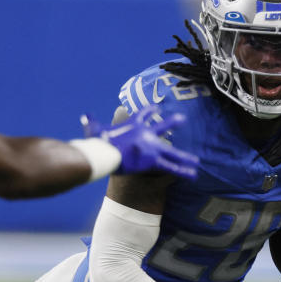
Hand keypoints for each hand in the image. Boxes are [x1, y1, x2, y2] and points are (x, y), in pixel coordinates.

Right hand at [81, 105, 198, 179]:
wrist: (106, 152)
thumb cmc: (99, 141)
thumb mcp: (94, 129)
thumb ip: (91, 122)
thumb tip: (84, 116)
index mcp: (133, 124)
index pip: (144, 114)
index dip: (151, 110)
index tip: (158, 107)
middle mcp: (146, 134)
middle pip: (164, 127)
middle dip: (173, 123)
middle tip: (182, 119)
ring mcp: (152, 147)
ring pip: (172, 152)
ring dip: (185, 156)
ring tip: (196, 160)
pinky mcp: (154, 160)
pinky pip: (171, 167)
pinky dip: (183, 171)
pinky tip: (194, 174)